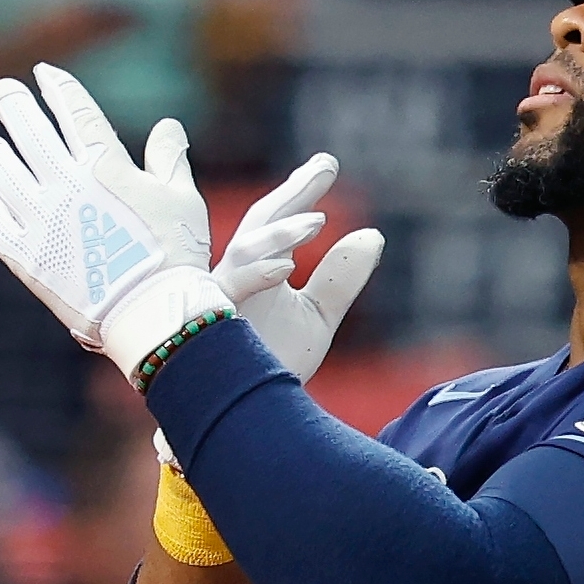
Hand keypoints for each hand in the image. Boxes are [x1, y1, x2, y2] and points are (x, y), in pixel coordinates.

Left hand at [0, 63, 230, 377]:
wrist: (151, 313)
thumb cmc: (175, 254)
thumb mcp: (182, 198)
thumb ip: (169, 158)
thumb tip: (167, 126)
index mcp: (104, 165)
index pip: (74, 111)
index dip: (57, 87)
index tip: (43, 72)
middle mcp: (64, 185)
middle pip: (28, 130)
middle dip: (14, 103)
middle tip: (4, 90)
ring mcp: (40, 220)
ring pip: (1, 171)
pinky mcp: (26, 257)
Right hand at [212, 155, 383, 383]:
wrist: (244, 418)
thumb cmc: (269, 364)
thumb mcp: (318, 317)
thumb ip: (341, 278)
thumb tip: (373, 234)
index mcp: (254, 269)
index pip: (275, 221)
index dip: (299, 192)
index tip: (327, 165)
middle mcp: (232, 276)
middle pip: (257, 224)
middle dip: (289, 194)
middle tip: (325, 165)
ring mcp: (219, 299)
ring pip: (242, 252)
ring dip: (279, 234)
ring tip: (319, 221)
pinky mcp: (210, 326)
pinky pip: (229, 292)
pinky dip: (255, 276)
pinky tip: (287, 265)